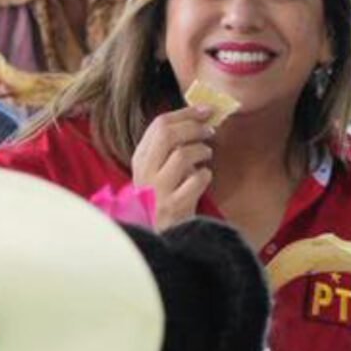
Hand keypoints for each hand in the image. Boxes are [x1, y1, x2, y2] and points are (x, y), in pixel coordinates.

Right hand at [130, 105, 216, 229]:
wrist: (157, 240)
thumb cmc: (160, 202)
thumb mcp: (155, 173)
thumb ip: (168, 150)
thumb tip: (197, 121)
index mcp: (140, 159)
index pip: (159, 125)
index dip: (186, 113)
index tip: (205, 109)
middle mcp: (145, 172)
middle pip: (168, 134)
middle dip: (194, 126)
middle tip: (210, 129)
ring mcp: (157, 190)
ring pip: (183, 155)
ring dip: (201, 151)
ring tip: (206, 155)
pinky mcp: (174, 207)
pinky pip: (197, 181)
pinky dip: (205, 176)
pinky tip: (204, 179)